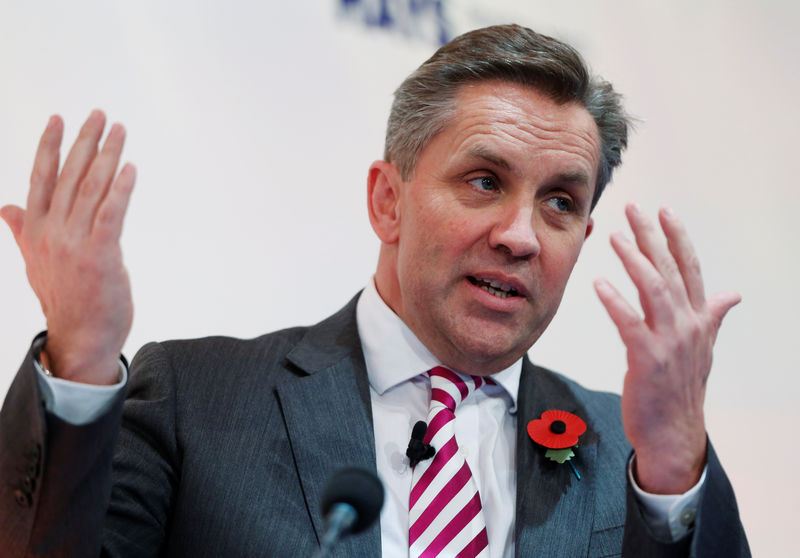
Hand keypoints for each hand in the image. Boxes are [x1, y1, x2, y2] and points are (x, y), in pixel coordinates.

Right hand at [0, 111, 135, 383]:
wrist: (80, 339)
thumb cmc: (66, 300)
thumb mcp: (36, 262)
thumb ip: (23, 231)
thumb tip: (5, 208)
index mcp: (35, 231)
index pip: (40, 179)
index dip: (49, 147)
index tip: (59, 119)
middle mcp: (51, 233)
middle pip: (68, 176)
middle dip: (84, 142)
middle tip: (100, 114)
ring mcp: (74, 243)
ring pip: (90, 189)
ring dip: (107, 156)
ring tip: (119, 130)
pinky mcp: (100, 255)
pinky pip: (110, 214)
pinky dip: (120, 189)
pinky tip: (130, 168)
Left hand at [593, 203, 739, 493]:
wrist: (674, 432)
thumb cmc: (680, 387)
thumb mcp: (703, 348)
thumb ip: (713, 316)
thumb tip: (733, 294)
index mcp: (699, 319)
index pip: (691, 268)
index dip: (678, 237)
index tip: (664, 210)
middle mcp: (688, 325)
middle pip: (671, 270)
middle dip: (653, 236)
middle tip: (634, 208)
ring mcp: (670, 342)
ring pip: (654, 290)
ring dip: (635, 261)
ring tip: (615, 237)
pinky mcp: (647, 360)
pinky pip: (629, 324)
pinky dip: (615, 301)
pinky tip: (599, 283)